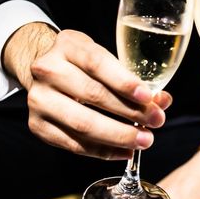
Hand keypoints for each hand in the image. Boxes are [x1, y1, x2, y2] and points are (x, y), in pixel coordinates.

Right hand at [4, 25, 171, 159]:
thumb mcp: (103, 56)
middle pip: (92, 95)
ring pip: (82, 124)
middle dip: (129, 112)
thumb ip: (131, 76)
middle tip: (156, 121)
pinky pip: (73, 144)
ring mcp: (39, 99)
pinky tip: (125, 152)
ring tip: (144, 140)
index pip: (97, 63)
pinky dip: (103, 151)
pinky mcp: (37, 126)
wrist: (43, 69)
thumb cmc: (82, 62)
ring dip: (118, 136)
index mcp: (67, 46)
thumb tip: (162, 101)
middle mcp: (47, 70)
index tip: (149, 97)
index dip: (124, 81)